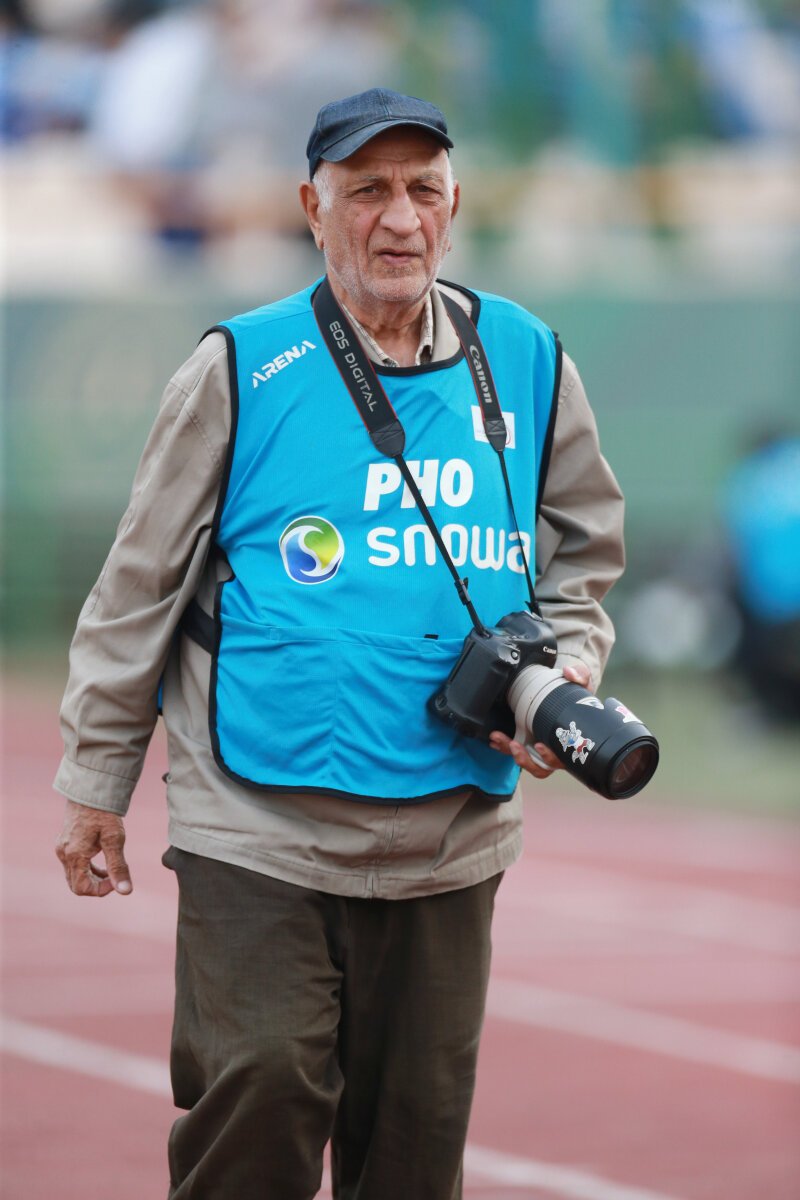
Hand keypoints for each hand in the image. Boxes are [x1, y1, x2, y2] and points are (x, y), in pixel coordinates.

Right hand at [55, 799, 132, 896]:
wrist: (91, 789)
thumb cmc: (104, 813)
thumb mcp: (114, 839)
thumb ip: (118, 866)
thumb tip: (125, 891)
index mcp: (74, 855)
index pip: (82, 888)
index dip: (101, 890)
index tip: (116, 879)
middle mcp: (63, 853)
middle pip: (76, 884)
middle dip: (96, 885)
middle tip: (114, 876)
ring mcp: (62, 848)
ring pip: (74, 875)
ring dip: (92, 877)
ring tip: (110, 869)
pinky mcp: (65, 843)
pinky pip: (73, 865)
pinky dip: (88, 868)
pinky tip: (102, 861)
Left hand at [489, 663, 591, 778]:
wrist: (568, 697)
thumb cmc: (578, 697)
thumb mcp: (581, 684)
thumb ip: (580, 676)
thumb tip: (570, 673)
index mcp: (572, 742)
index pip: (564, 758)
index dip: (551, 756)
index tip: (540, 745)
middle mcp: (558, 751)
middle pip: (542, 767)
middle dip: (526, 759)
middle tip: (514, 745)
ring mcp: (543, 750)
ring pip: (529, 762)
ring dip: (513, 754)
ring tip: (498, 739)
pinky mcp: (530, 744)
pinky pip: (519, 752)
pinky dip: (505, 748)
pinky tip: (494, 740)